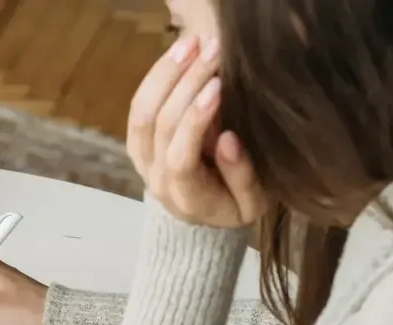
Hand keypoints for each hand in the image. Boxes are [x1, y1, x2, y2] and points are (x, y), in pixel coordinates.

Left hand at [127, 35, 266, 227]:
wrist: (213, 212)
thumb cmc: (240, 205)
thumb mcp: (254, 203)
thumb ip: (242, 178)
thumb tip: (227, 140)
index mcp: (186, 200)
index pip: (180, 160)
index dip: (195, 122)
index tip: (217, 86)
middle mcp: (156, 181)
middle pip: (158, 129)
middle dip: (185, 85)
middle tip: (212, 51)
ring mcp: (142, 162)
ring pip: (141, 115)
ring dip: (165, 75)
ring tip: (192, 44)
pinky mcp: (138, 143)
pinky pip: (139, 107)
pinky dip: (156, 77)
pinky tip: (178, 53)